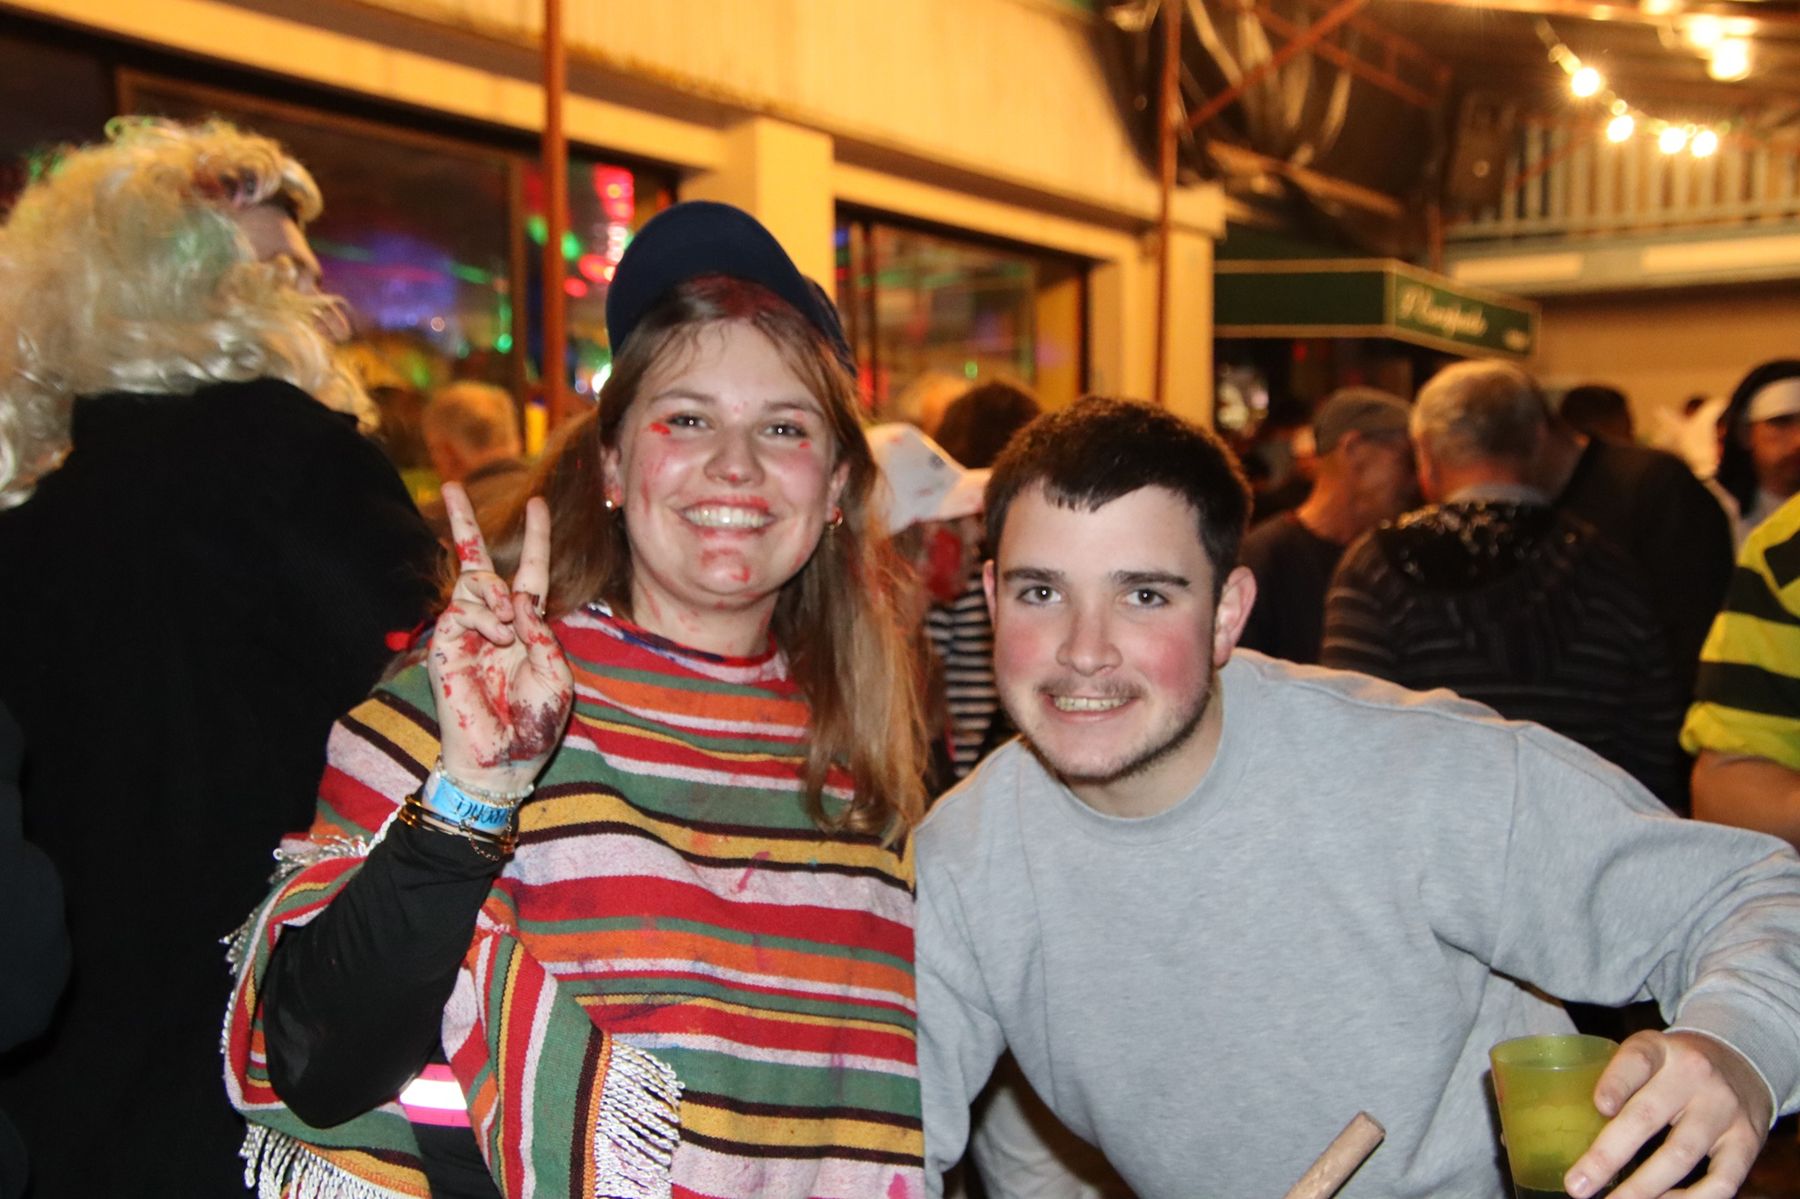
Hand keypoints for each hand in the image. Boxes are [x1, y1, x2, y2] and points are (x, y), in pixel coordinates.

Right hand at [427, 483, 573, 792]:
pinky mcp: (444, 644)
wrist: (501, 760)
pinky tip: (496, 637)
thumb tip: (517, 600)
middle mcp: (494, 624)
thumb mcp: (555, 675)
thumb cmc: (534, 724)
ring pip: (475, 582)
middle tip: (451, 486)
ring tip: (508, 632)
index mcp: (526, 629)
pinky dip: (485, 617)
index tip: (535, 504)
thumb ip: (541, 634)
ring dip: (497, 597)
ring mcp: (466, 632)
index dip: (535, 540)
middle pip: (478, 563)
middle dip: (464, 524)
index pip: (530, 575)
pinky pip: (464, 608)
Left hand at [1565, 1029, 1772, 1198]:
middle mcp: (1694, 1075)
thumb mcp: (1645, 1055)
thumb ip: (1612, 1083)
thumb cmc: (1673, 1067)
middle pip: (1647, 1117)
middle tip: (1577, 1185)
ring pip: (1680, 1155)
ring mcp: (1724, 1108)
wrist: (1741, 1061)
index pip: (1635, 1060)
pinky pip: (1721, 1180)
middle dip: (1608, 1156)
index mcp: (1659, 1049)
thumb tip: (1553, 1133)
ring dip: (1643, 1188)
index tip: (1599, 1107)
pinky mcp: (1748, 1140)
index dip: (1616, 1084)